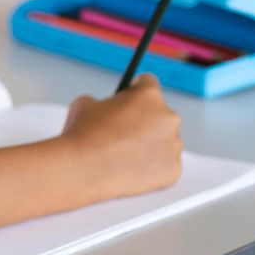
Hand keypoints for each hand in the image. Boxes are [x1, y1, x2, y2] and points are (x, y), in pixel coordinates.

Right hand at [62, 74, 182, 200]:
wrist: (82, 170)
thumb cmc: (81, 135)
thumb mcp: (84, 104)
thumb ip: (101, 102)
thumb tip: (105, 110)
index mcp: (148, 94)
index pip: (148, 83)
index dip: (135, 91)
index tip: (130, 99)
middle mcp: (168, 116)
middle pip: (159, 115)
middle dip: (143, 122)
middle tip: (123, 133)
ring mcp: (173, 145)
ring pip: (164, 142)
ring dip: (149, 146)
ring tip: (123, 157)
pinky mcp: (173, 170)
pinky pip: (164, 166)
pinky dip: (150, 169)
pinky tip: (130, 171)